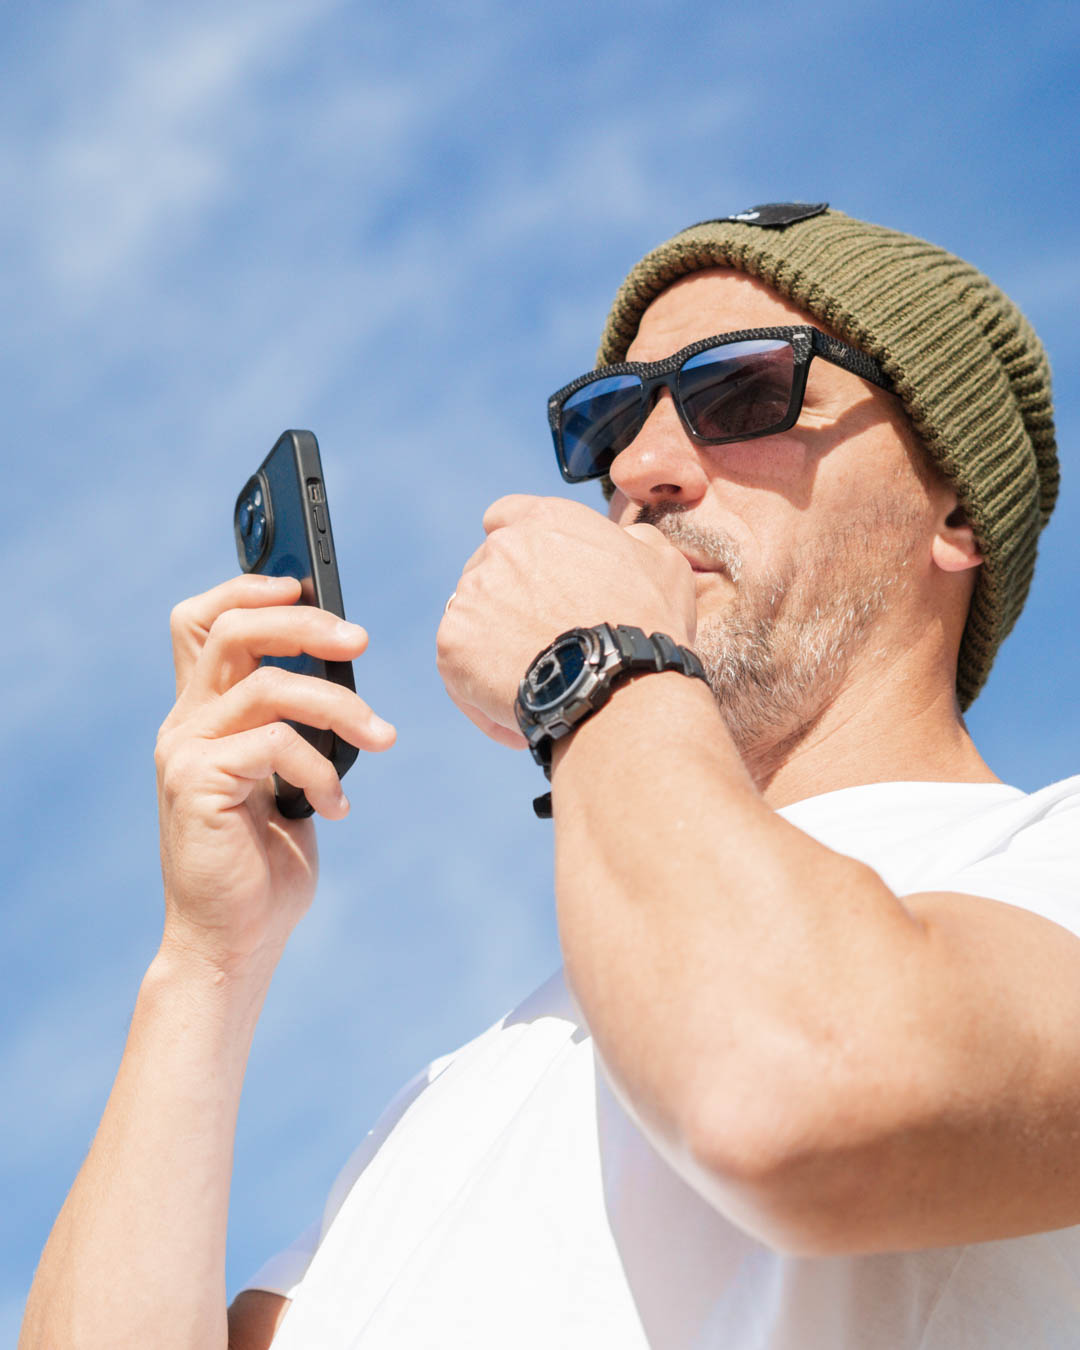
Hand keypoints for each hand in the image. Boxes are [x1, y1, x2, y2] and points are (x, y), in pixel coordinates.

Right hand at [154, 574, 395, 973]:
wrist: (235, 941)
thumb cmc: (266, 861)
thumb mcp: (287, 777)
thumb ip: (295, 725)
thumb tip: (342, 666)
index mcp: (204, 715)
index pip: (201, 621)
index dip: (247, 589)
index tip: (303, 587)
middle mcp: (185, 723)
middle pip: (232, 629)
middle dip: (304, 622)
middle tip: (359, 641)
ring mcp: (185, 751)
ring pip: (267, 683)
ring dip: (340, 706)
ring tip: (382, 739)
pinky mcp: (196, 783)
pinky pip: (274, 743)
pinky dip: (322, 769)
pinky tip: (336, 806)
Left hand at [436, 495, 696, 744]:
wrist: (621, 690)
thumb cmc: (649, 627)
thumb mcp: (663, 563)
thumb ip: (632, 541)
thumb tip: (625, 541)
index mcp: (545, 520)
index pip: (505, 516)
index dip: (516, 549)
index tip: (530, 580)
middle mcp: (501, 549)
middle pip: (486, 573)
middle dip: (506, 603)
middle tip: (541, 643)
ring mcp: (471, 596)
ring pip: (473, 622)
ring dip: (496, 650)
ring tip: (537, 687)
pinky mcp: (452, 645)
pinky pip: (461, 672)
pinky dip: (484, 695)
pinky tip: (523, 716)